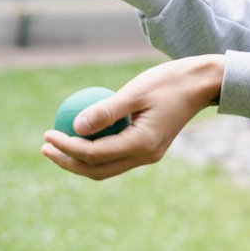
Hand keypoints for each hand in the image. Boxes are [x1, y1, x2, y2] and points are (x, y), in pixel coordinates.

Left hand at [41, 55, 224, 179]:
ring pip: (106, 166)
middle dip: (67, 161)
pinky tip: (84, 134)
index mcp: (142, 144)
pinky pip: (117, 155)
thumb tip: (74, 126)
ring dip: (80, 159)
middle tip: (45, 146)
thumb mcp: (136, 90)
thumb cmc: (171, 81)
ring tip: (58, 144)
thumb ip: (106, 110)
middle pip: (97, 170)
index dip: (66, 146)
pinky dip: (97, 150)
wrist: (204, 83)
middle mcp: (145, 156)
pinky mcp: (151, 146)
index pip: (93, 154)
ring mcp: (149, 154)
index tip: (48, 133)